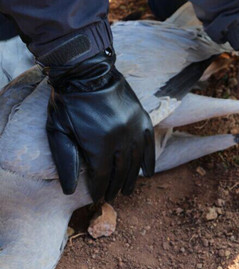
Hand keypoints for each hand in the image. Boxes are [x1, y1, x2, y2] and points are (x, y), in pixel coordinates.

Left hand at [46, 50, 154, 202]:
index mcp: (98, 143)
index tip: (97, 197)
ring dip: (131, 178)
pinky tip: (148, 173)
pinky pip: (149, 145)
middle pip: (120, 171)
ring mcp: (134, 128)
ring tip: (127, 190)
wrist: (86, 71)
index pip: (101, 175)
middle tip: (112, 197)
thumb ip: (66, 160)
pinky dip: (149, 160)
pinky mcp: (142, 118)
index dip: (99, 188)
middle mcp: (120, 138)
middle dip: (115, 187)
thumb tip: (70, 191)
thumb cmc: (68, 102)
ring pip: (136, 161)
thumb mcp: (58, 131)